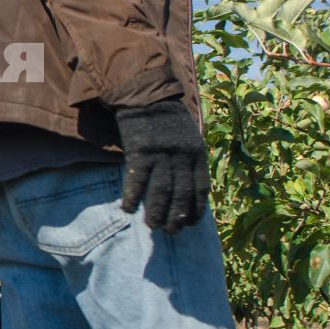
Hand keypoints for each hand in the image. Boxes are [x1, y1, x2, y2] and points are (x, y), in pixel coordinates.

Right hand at [115, 100, 209, 233]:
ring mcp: (162, 154)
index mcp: (198, 154)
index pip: (201, 189)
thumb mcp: (189, 137)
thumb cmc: (167, 119)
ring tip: (151, 226)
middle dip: (176, 217)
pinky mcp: (141, 151)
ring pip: (161, 192)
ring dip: (156, 212)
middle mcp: (182, 157)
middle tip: (170, 232)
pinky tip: (128, 208)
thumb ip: (191, 160)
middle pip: (182, 195)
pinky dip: (132, 197)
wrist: (146, 96)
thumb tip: (189, 187)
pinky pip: (137, 181)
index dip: (197, 209)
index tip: (191, 224)